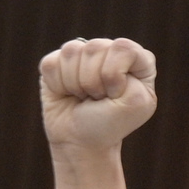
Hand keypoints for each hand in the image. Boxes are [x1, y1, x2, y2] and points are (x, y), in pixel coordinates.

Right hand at [39, 36, 157, 153]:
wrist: (81, 142)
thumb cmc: (110, 124)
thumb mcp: (136, 105)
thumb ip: (129, 72)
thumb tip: (91, 53)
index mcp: (137, 59)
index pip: (123, 47)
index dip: (114, 75)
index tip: (115, 95)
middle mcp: (110, 51)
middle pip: (95, 48)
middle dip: (93, 82)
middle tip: (98, 99)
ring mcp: (82, 55)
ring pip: (72, 52)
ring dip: (76, 84)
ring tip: (83, 97)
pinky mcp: (56, 62)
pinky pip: (51, 63)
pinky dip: (58, 85)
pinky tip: (67, 94)